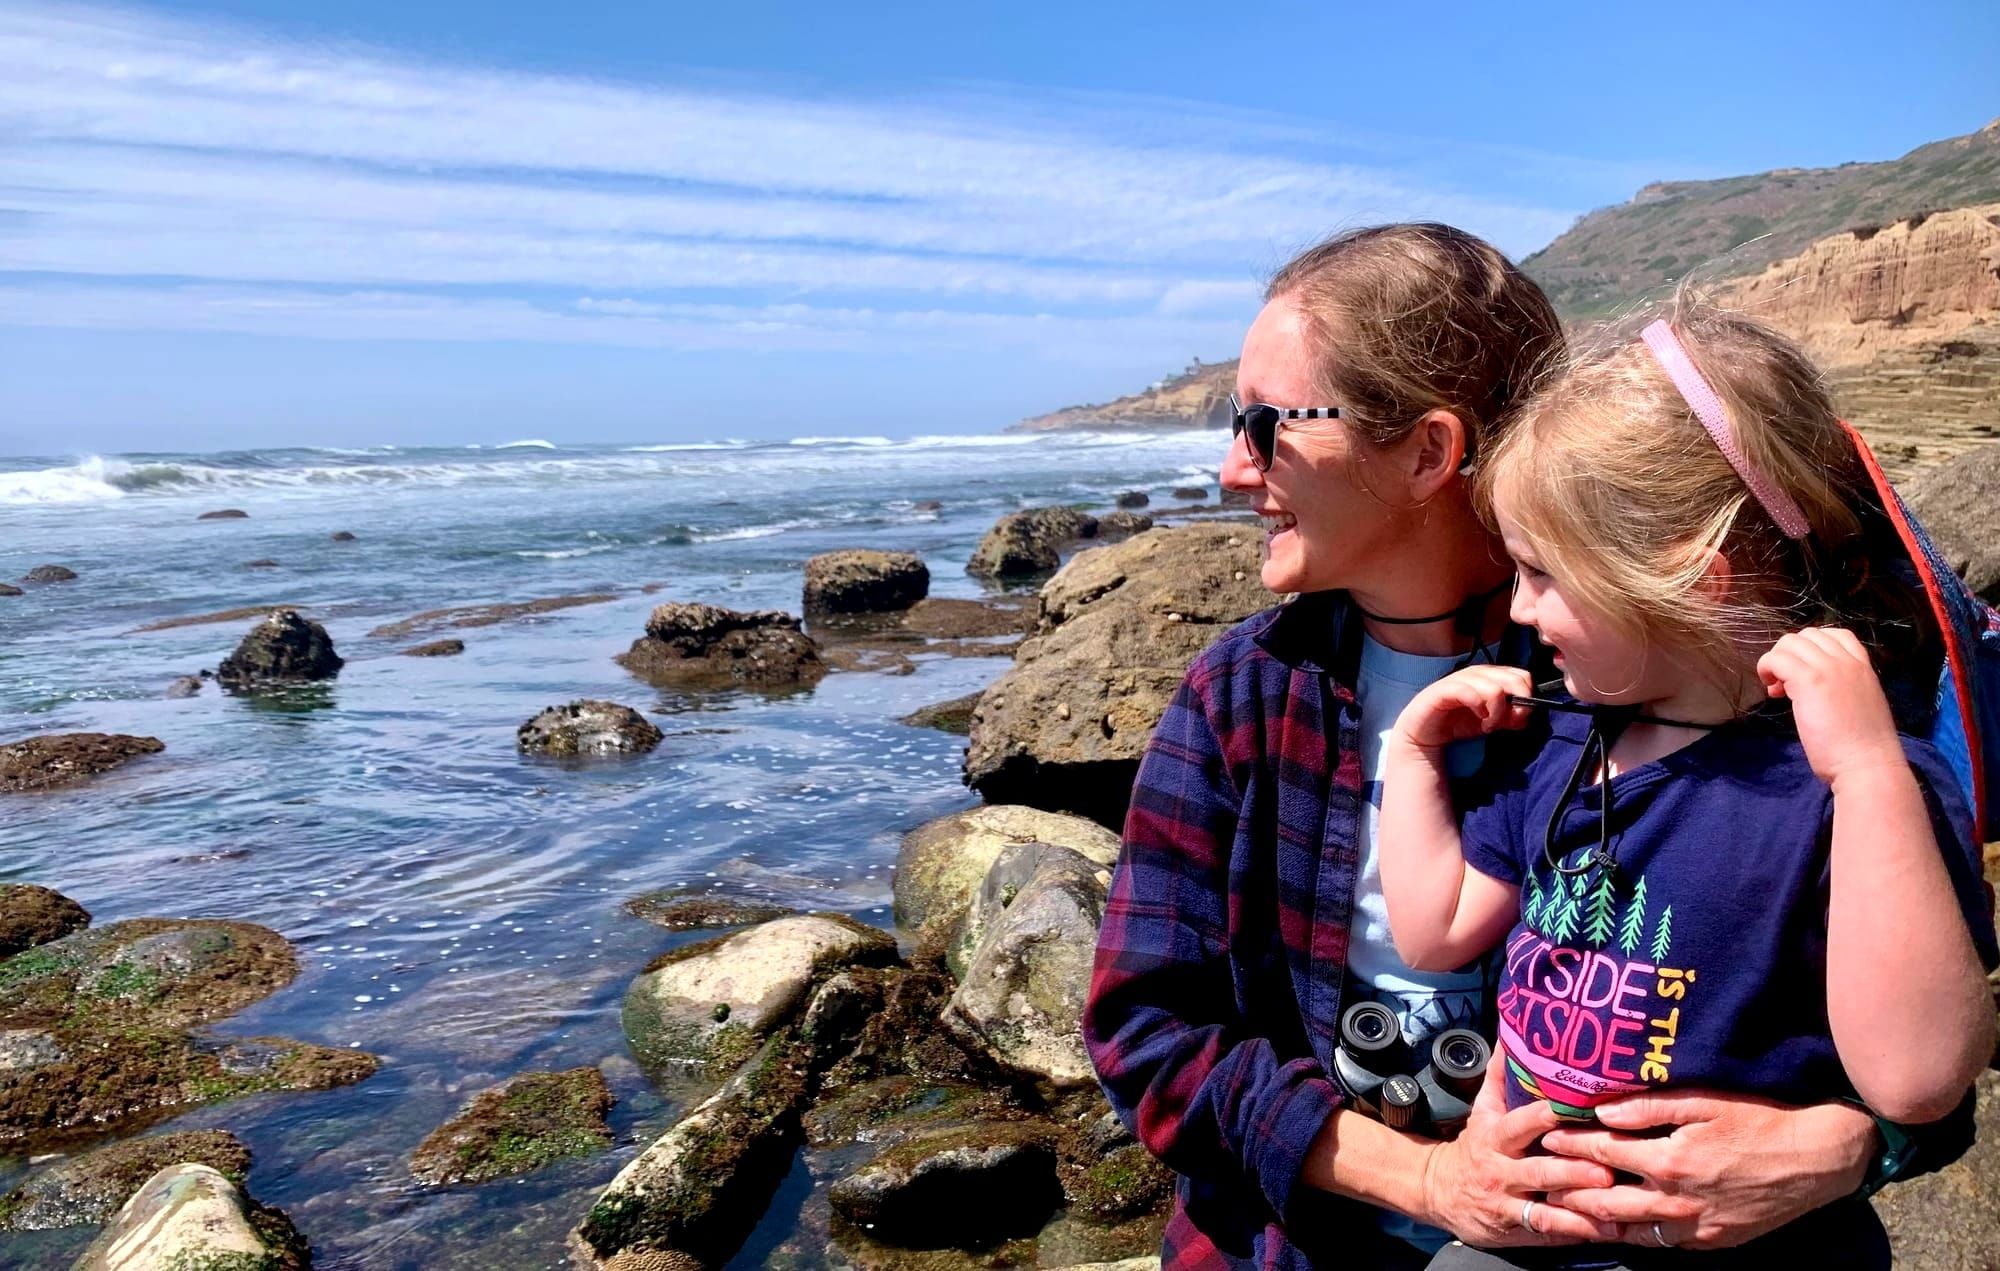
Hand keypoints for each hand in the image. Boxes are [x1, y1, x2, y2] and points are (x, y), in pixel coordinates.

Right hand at [1394, 666, 1536, 753]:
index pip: (1522, 675)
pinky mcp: (1444, 689)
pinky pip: (1470, 693)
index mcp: (1490, 676)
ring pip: (1494, 688)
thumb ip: (1511, 717)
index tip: (1519, 716)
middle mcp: (1477, 673)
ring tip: (1488, 725)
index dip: (1527, 695)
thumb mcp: (1492, 722)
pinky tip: (1478, 720)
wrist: (1425, 733)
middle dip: (1517, 704)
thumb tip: (1525, 714)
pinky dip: (1479, 708)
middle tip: (1506, 722)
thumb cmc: (1458, 723)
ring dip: (1497, 712)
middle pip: (1513, 679)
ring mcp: (1460, 679)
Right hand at [1420, 1057, 1619, 1246]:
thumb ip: (1502, 1076)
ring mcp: (1509, 1205)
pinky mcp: (1517, 1232)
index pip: (1518, 1125)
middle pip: (1538, 1173)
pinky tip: (1604, 1232)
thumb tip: (1513, 1034)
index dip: (1542, 1117)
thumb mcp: (1482, 1110)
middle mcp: (1502, 1173)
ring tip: (1615, 1214)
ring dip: (1579, 1213)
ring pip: (1545, 1212)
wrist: (1437, 1191)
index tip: (1569, 1108)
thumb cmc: (1473, 1145)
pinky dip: (1575, 1234)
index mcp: (1494, 1139)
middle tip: (1605, 1172)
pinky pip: (1548, 1235)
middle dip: (1572, 1173)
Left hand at [1539, 1088, 1873, 1248]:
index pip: (1603, 1153)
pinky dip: (1637, 1235)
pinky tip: (1621, 1227)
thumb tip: (1602, 1107)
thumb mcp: (1703, 1101)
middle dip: (1570, 1190)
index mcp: (1669, 1160)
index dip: (1570, 1143)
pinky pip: (1665, 1242)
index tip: (1546, 1134)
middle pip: (1606, 1201)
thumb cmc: (1761, 1118)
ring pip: (1631, 1230)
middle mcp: (1677, 1199)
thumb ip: (1648, 1106)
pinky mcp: (1715, 1239)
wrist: (1819, 1158)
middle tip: (1542, 1180)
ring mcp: (1696, 1225)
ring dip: (1596, 1220)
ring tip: (1568, 1209)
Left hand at [1756, 628, 1905, 793]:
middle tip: (1786, 683)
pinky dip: (1767, 670)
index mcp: (1863, 666)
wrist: (1867, 764)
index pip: (1835, 634)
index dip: (1812, 648)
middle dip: (1791, 654)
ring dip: (1777, 662)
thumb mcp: (1859, 704)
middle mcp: (1847, 661)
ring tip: (1778, 689)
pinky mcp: (1809, 681)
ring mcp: (1829, 668)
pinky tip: (1773, 693)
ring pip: (1789, 643)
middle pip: (1807, 635)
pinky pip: (1777, 659)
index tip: (1806, 673)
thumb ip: (1842, 687)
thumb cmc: (1862, 747)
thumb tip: (1813, 685)